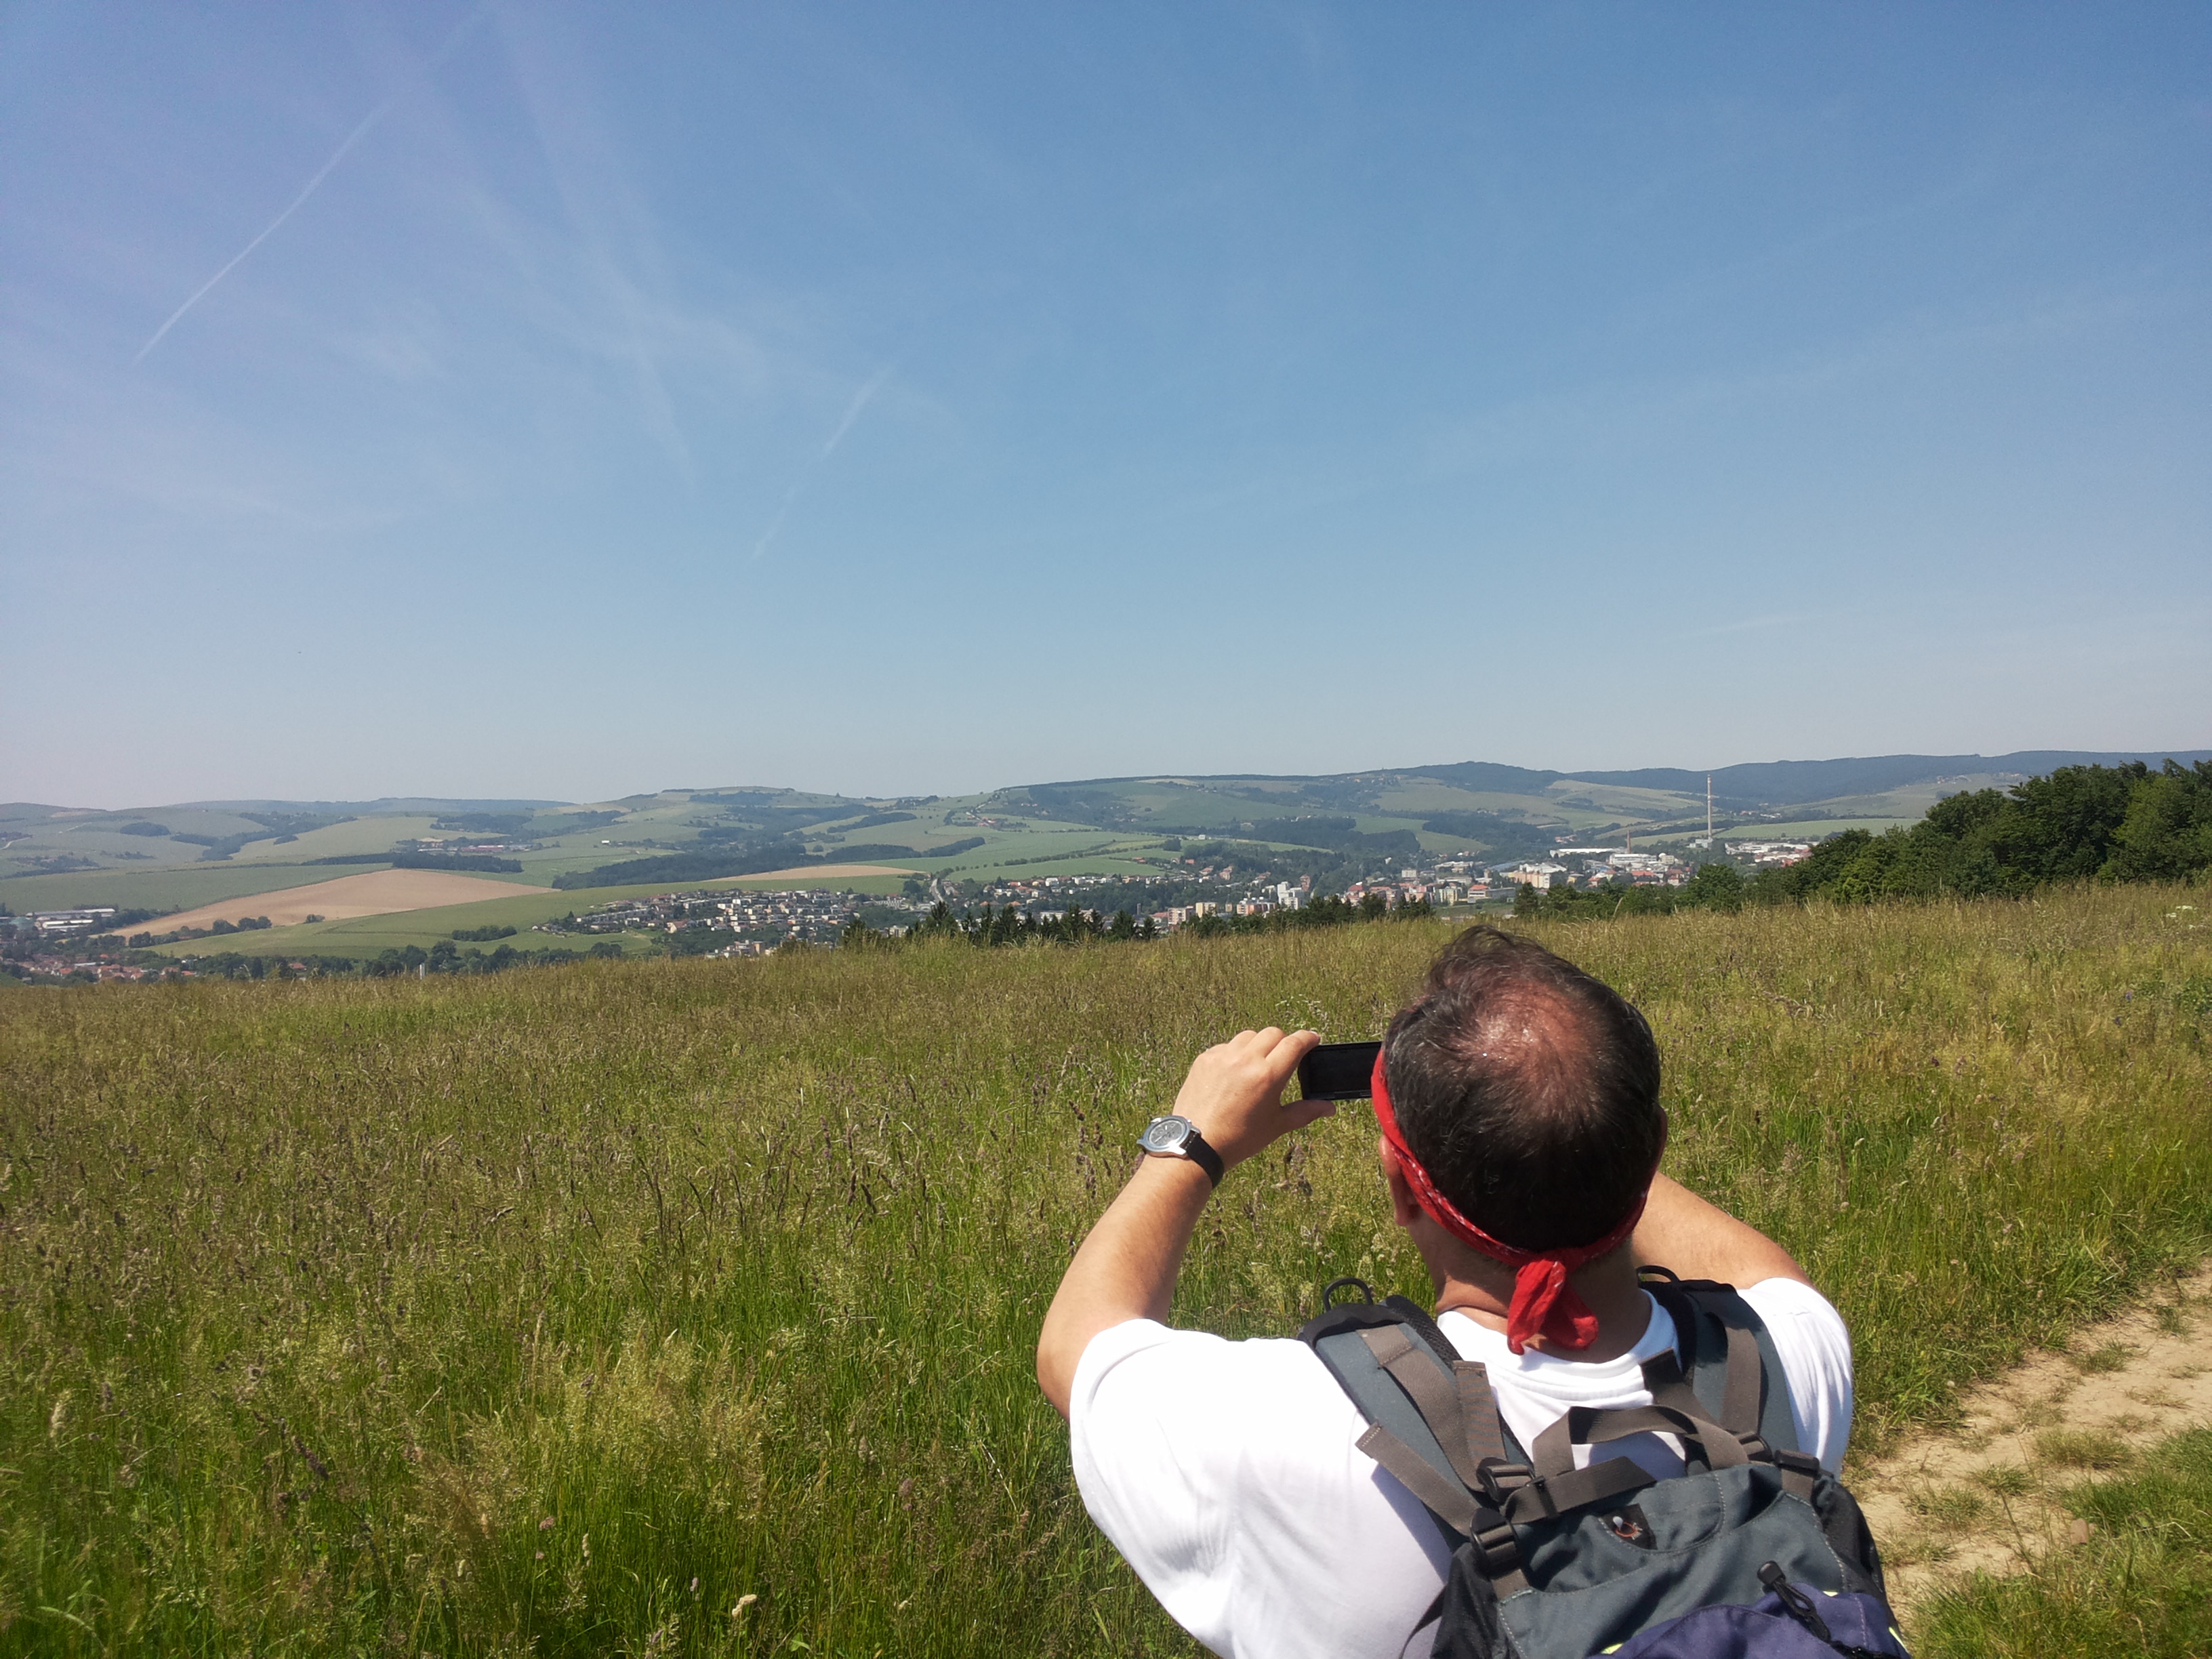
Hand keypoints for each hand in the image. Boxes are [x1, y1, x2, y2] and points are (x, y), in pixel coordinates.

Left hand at [1167, 1027, 1330, 1172]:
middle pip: (1273, 1033)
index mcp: (1268, 1075)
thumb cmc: (1239, 1138)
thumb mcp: (1276, 1126)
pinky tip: (1235, 1073)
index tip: (1313, 1040)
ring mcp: (1223, 1056)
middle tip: (1284, 1058)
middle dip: (1283, 1042)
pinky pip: (1226, 1046)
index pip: (1295, 1043)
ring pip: (1249, 1036)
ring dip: (1258, 1045)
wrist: (1196, 1144)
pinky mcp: (1205, 1058)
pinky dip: (1235, 1054)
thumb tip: (1329, 1108)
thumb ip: (1305, 1111)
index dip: (1308, 1038)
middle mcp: (1246, 1060)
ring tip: (1258, 1065)